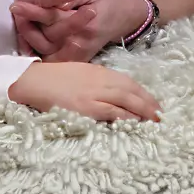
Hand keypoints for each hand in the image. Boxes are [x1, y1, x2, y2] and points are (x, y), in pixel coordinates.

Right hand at [8, 61, 160, 122]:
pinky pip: (111, 111)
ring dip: (142, 110)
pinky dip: (125, 116)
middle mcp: (99, 81)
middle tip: (160, 113)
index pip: (126, 82)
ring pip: (125, 100)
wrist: (32, 81)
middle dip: (148, 102)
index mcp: (98, 72)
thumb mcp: (79, 72)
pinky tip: (135, 121)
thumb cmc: (52, 78)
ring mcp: (94, 94)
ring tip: (154, 118)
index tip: (153, 101)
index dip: (142, 92)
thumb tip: (111, 91)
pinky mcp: (86, 107)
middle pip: (130, 91)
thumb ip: (95, 80)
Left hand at [12, 0, 150, 62]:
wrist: (123, 17)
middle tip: (15, 12)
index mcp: (86, 24)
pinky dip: (38, 53)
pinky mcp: (76, 60)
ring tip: (19, 23)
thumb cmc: (106, 0)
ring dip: (29, 38)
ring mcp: (78, 55)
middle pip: (47, 36)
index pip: (54, 18)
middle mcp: (81, 43)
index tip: (16, 5)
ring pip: (46, 51)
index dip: (33, 11)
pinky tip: (27, 40)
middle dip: (28, 24)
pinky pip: (52, 61)